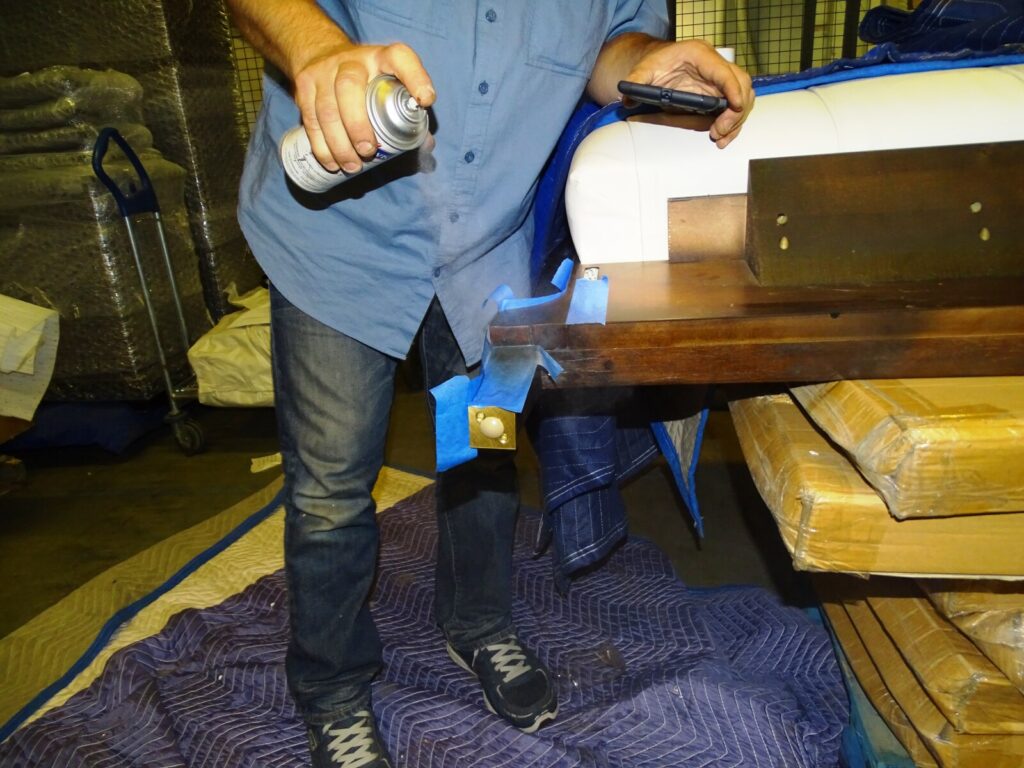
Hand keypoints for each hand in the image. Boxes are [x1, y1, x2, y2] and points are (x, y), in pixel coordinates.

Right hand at [291, 41, 434, 171]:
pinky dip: (321, 145)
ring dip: (338, 143)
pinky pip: (310, 118)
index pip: (400, 58)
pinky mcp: (304, 85)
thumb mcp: (388, 82)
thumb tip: (427, 145)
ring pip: (326, 108)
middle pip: (349, 87)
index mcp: (382, 57)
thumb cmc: (367, 79)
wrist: (322, 55)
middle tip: (368, 151)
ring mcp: (324, 71)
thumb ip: (408, 111)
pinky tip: (331, 162)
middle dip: (357, 123)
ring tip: (352, 165)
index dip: (415, 78)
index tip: (425, 100)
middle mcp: (352, 60)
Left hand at [624, 39, 752, 147]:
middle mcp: (715, 64)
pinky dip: (732, 123)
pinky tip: (721, 136)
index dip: (733, 89)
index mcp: (700, 54)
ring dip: (736, 120)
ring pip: (743, 96)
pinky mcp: (720, 93)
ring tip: (720, 137)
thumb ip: (635, 82)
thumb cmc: (656, 62)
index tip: (734, 106)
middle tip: (719, 130)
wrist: (659, 61)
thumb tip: (626, 98)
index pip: (725, 72)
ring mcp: (720, 79)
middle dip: (736, 110)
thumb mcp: (643, 69)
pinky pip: (735, 107)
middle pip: (742, 84)